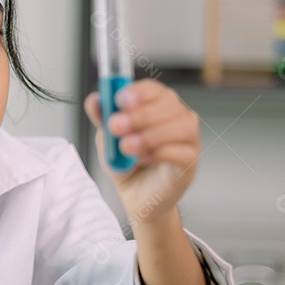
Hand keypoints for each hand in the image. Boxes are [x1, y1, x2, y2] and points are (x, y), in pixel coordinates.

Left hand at [84, 79, 199, 224]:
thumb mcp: (107, 138)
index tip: (120, 100)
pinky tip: (141, 158)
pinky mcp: (190, 162)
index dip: (138, 92)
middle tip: (116, 126)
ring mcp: (188, 139)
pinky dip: (160, 152)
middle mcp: (177, 117)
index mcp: (156, 105)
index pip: (154, 89)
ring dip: (151, 134)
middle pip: (169, 104)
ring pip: (182, 126)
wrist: (134, 195)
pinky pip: (183, 152)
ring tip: (127, 146)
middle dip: (140, 114)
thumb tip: (95, 99)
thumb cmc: (126, 162)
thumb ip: (102, 118)